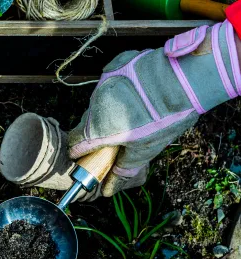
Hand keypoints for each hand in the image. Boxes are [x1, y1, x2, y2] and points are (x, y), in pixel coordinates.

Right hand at [69, 21, 240, 199]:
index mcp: (97, 128)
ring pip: (100, 100)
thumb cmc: (165, 118)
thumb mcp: (146, 149)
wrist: (187, 77)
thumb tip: (107, 190)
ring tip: (136, 110)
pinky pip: (111, 79)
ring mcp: (104, 81)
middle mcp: (95, 104)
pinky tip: (139, 90)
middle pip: (88, 121)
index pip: (73, 142)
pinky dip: (119, 87)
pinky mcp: (116, 65)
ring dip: (110, 107)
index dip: (80, 150)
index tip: (90, 154)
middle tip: (121, 134)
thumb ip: (123, 169)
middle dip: (100, 129)